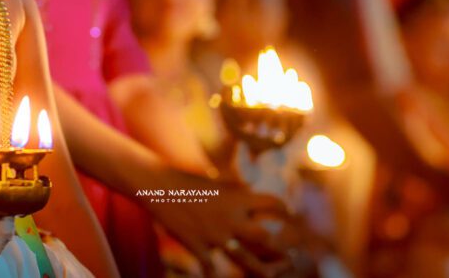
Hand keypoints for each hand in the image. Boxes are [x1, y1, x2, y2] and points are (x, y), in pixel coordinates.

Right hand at [142, 169, 287, 272]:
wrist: (159, 186)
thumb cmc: (187, 180)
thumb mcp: (216, 183)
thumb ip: (234, 191)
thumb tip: (248, 192)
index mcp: (237, 199)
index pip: (272, 202)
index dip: (283, 208)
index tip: (288, 213)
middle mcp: (230, 218)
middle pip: (265, 238)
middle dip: (280, 247)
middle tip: (290, 252)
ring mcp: (215, 235)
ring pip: (246, 260)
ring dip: (261, 269)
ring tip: (270, 274)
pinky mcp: (198, 246)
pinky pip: (211, 267)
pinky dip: (213, 274)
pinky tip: (215, 277)